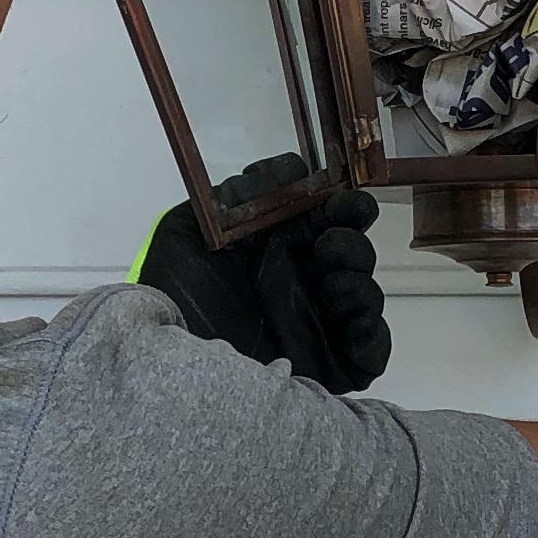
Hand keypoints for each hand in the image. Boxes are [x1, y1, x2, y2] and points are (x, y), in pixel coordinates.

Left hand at [135, 159, 391, 392]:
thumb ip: (238, 194)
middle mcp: (302, 288)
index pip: (328, 222)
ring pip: (366, 299)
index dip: (345, 209)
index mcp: (277, 253)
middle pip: (355, 258)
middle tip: (328, 248)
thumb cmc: (173, 295)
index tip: (347, 203)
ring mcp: (318, 328)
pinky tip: (353, 324)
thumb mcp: (189, 229)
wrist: (164, 365)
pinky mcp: (329, 370)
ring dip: (360, 286)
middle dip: (352, 247)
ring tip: (333, 287)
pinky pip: (371, 354)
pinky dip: (373, 336)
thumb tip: (290, 168)